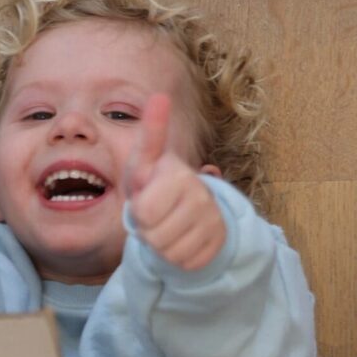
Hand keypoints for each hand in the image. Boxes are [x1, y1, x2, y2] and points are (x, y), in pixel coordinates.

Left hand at [125, 94, 224, 269]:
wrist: (187, 214)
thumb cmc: (156, 186)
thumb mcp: (144, 162)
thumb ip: (151, 134)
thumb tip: (160, 95)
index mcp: (178, 173)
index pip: (145, 206)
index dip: (139, 204)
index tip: (149, 166)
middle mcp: (200, 194)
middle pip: (153, 232)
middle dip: (146, 230)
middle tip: (153, 217)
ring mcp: (212, 219)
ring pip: (168, 250)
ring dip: (159, 246)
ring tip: (165, 228)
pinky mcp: (217, 243)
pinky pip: (184, 262)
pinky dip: (176, 258)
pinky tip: (180, 240)